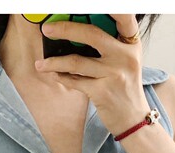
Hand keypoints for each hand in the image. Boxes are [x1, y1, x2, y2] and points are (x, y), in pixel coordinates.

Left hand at [34, 15, 150, 137]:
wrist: (133, 119)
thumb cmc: (124, 87)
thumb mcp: (125, 61)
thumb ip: (109, 45)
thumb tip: (74, 31)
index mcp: (131, 44)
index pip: (124, 17)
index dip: (112, 8)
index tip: (87, 4)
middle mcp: (125, 57)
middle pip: (91, 34)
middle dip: (65, 29)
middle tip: (48, 29)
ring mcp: (114, 74)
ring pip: (76, 61)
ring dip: (54, 62)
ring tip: (41, 64)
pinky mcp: (103, 92)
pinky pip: (75, 81)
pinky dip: (61, 77)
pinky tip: (53, 74)